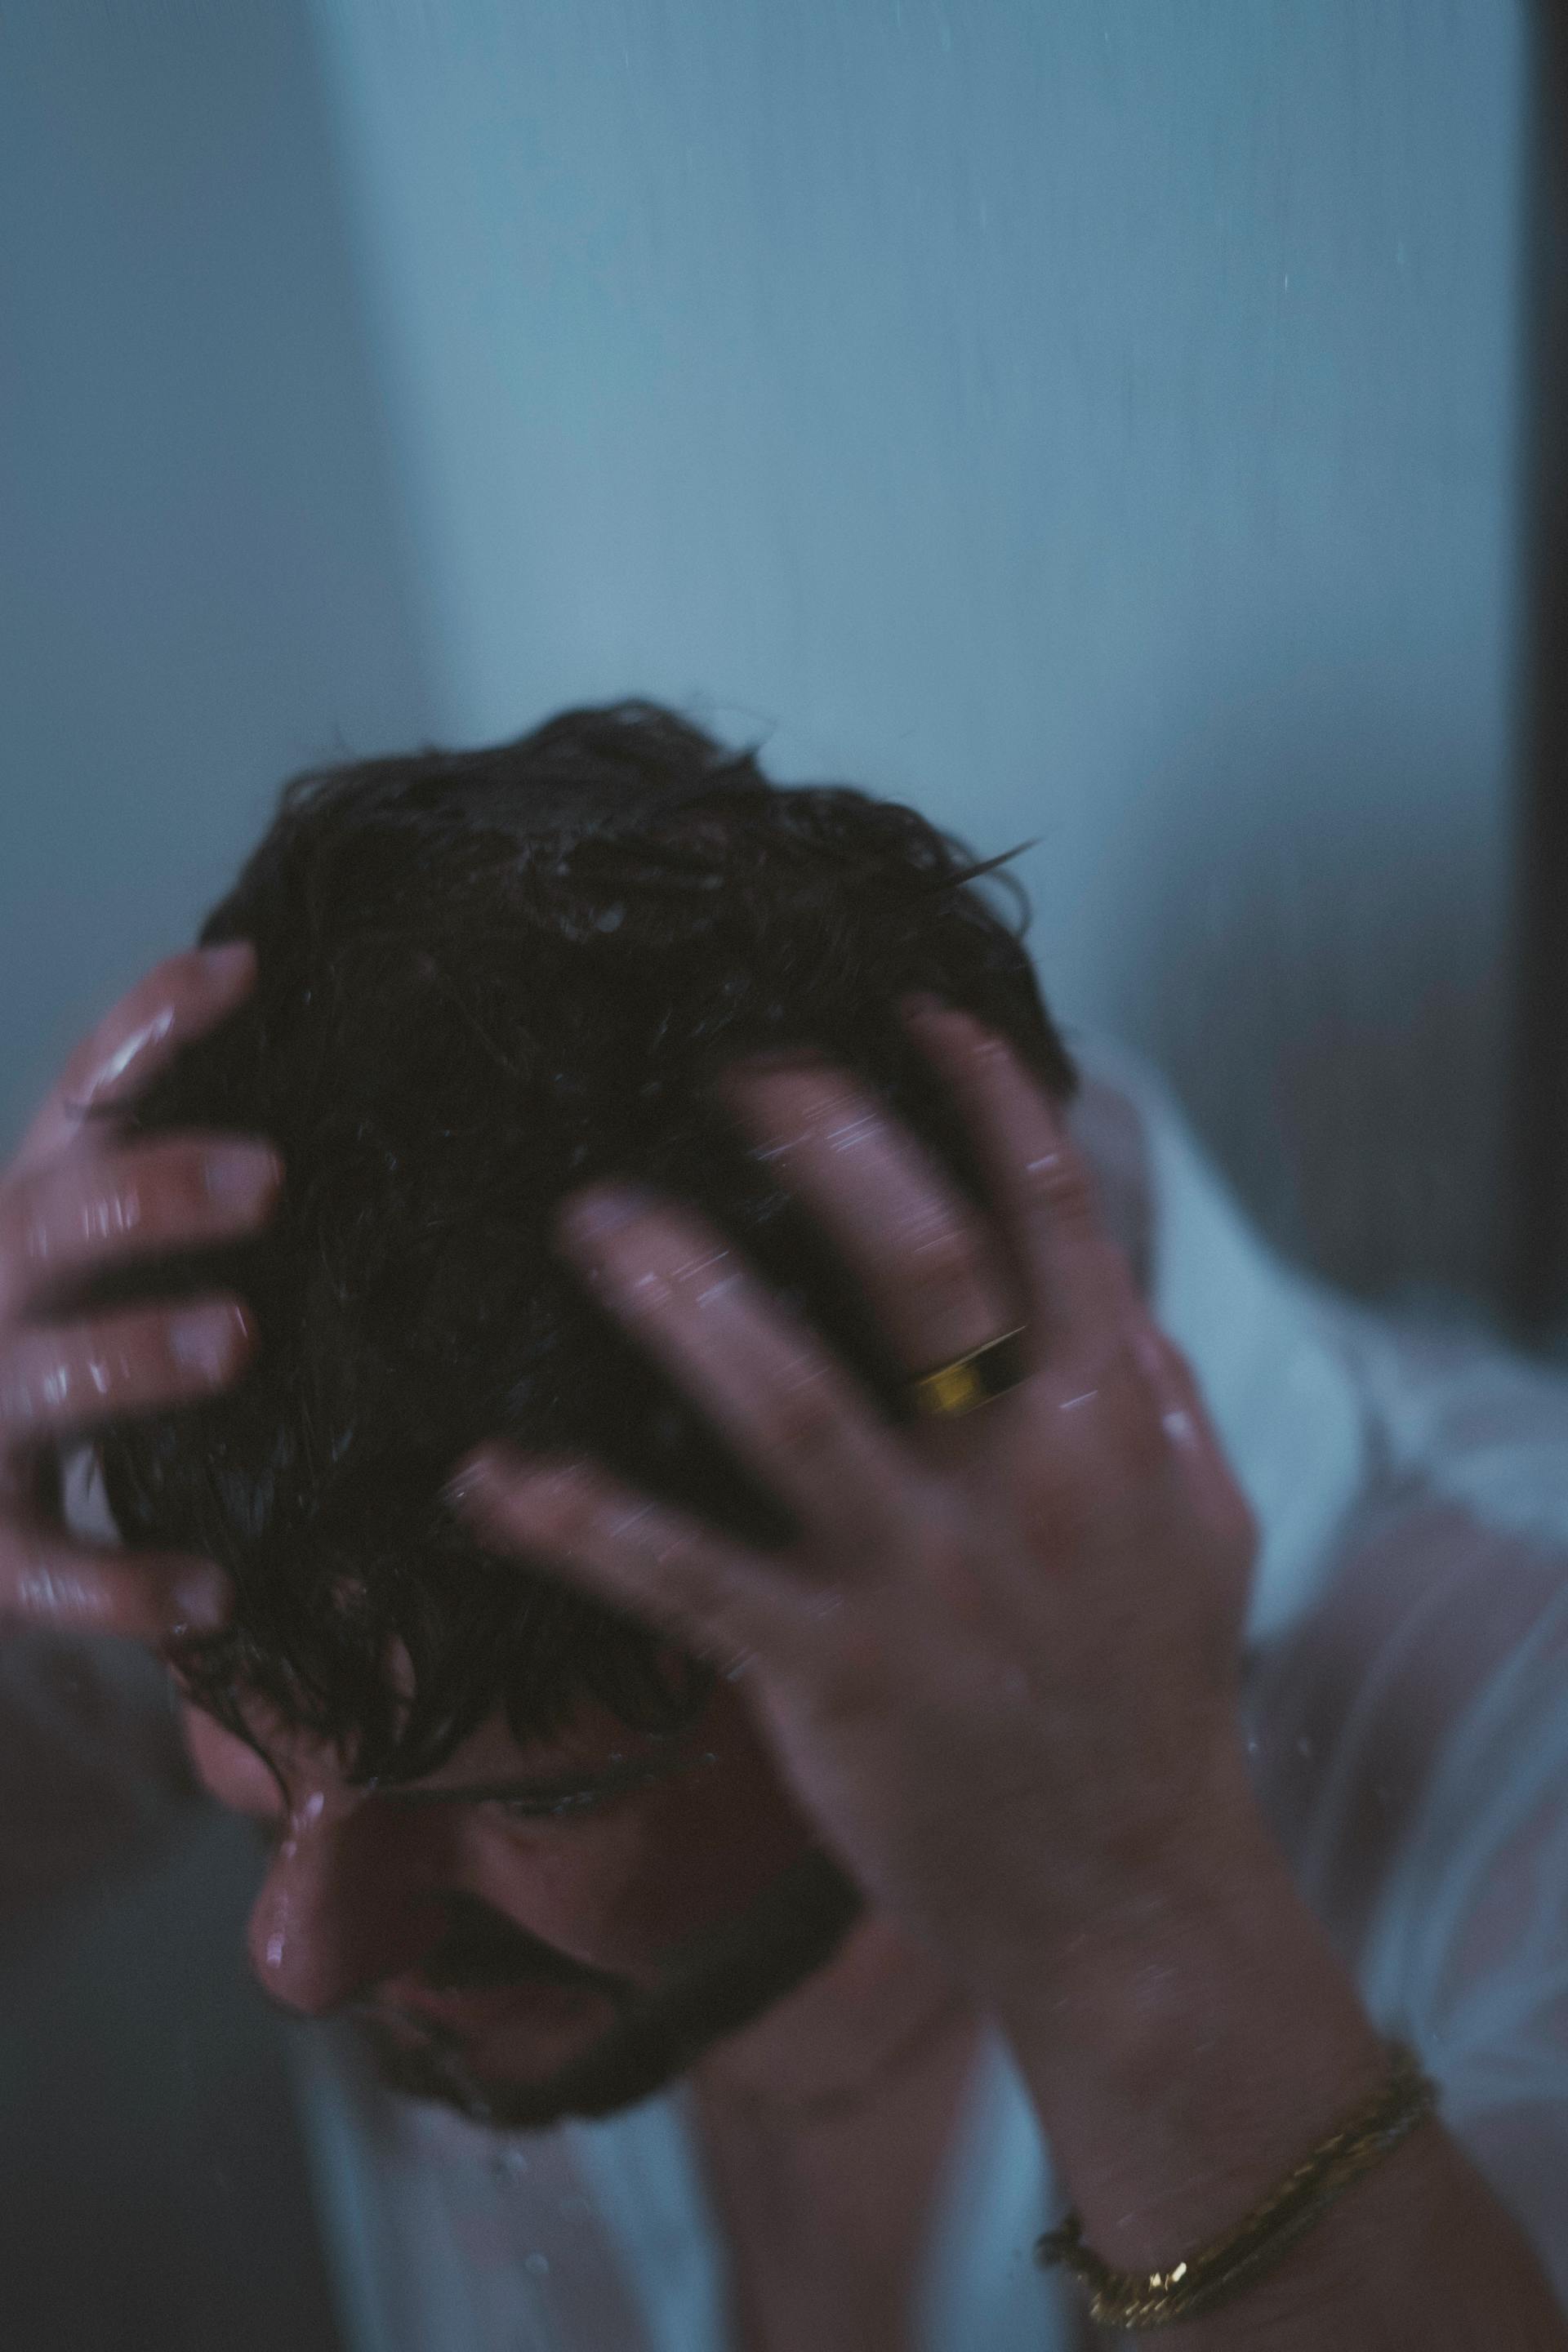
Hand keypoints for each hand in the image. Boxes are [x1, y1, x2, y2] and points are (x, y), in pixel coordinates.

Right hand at [0, 945, 278, 1643]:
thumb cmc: (38, 1335)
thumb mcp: (87, 1231)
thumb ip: (165, 1164)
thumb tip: (308, 1041)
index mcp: (29, 1202)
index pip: (80, 1094)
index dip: (151, 1026)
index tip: (249, 970)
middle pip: (49, 1221)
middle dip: (150, 1193)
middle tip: (271, 1176)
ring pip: (40, 1378)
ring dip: (134, 1353)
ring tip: (239, 1338)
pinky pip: (42, 1568)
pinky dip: (120, 1586)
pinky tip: (213, 1594)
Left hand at [449, 1005, 1257, 2006]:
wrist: (1126, 1897)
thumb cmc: (1153, 1699)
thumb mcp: (1202, 1527)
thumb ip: (1156, 1394)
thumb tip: (1107, 1284)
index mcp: (1111, 1422)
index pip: (1056, 1214)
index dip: (985, 1093)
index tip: (910, 1009)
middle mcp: (1022, 1477)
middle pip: (925, 1267)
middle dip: (829, 1144)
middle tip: (732, 1067)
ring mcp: (921, 1575)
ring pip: (791, 1404)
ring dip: (686, 1297)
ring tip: (594, 1216)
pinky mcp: (830, 1672)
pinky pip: (685, 1577)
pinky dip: (582, 1522)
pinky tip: (487, 1474)